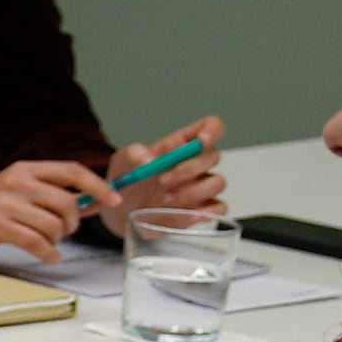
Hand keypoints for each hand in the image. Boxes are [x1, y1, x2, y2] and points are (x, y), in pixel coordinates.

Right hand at [0, 158, 115, 264]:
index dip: (98, 186)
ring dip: (57, 240)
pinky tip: (48, 255)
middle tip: (64, 232)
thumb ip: (45, 193)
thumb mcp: (12, 190)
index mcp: (24, 169)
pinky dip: (48, 252)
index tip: (114, 199)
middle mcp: (17, 181)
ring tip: (47, 243)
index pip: (72, 171)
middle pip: (67, 202)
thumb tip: (87, 203)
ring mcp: (6, 203)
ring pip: (54, 225)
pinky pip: (37, 242)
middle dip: (73, 223)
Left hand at [111, 115, 230, 224]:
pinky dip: (207, 212)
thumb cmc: (130, 178)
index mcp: (182, 143)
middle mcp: (197, 163)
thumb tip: (149, 159)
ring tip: (165, 199)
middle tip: (162, 180)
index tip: (202, 141)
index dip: (212, 130)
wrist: (122, 209)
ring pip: (217, 183)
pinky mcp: (202, 210)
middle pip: (214, 156)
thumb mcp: (124, 160)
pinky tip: (186, 215)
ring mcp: (202, 187)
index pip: (211, 127)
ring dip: (193, 192)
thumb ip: (134, 154)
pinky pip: (219, 208)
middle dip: (190, 168)